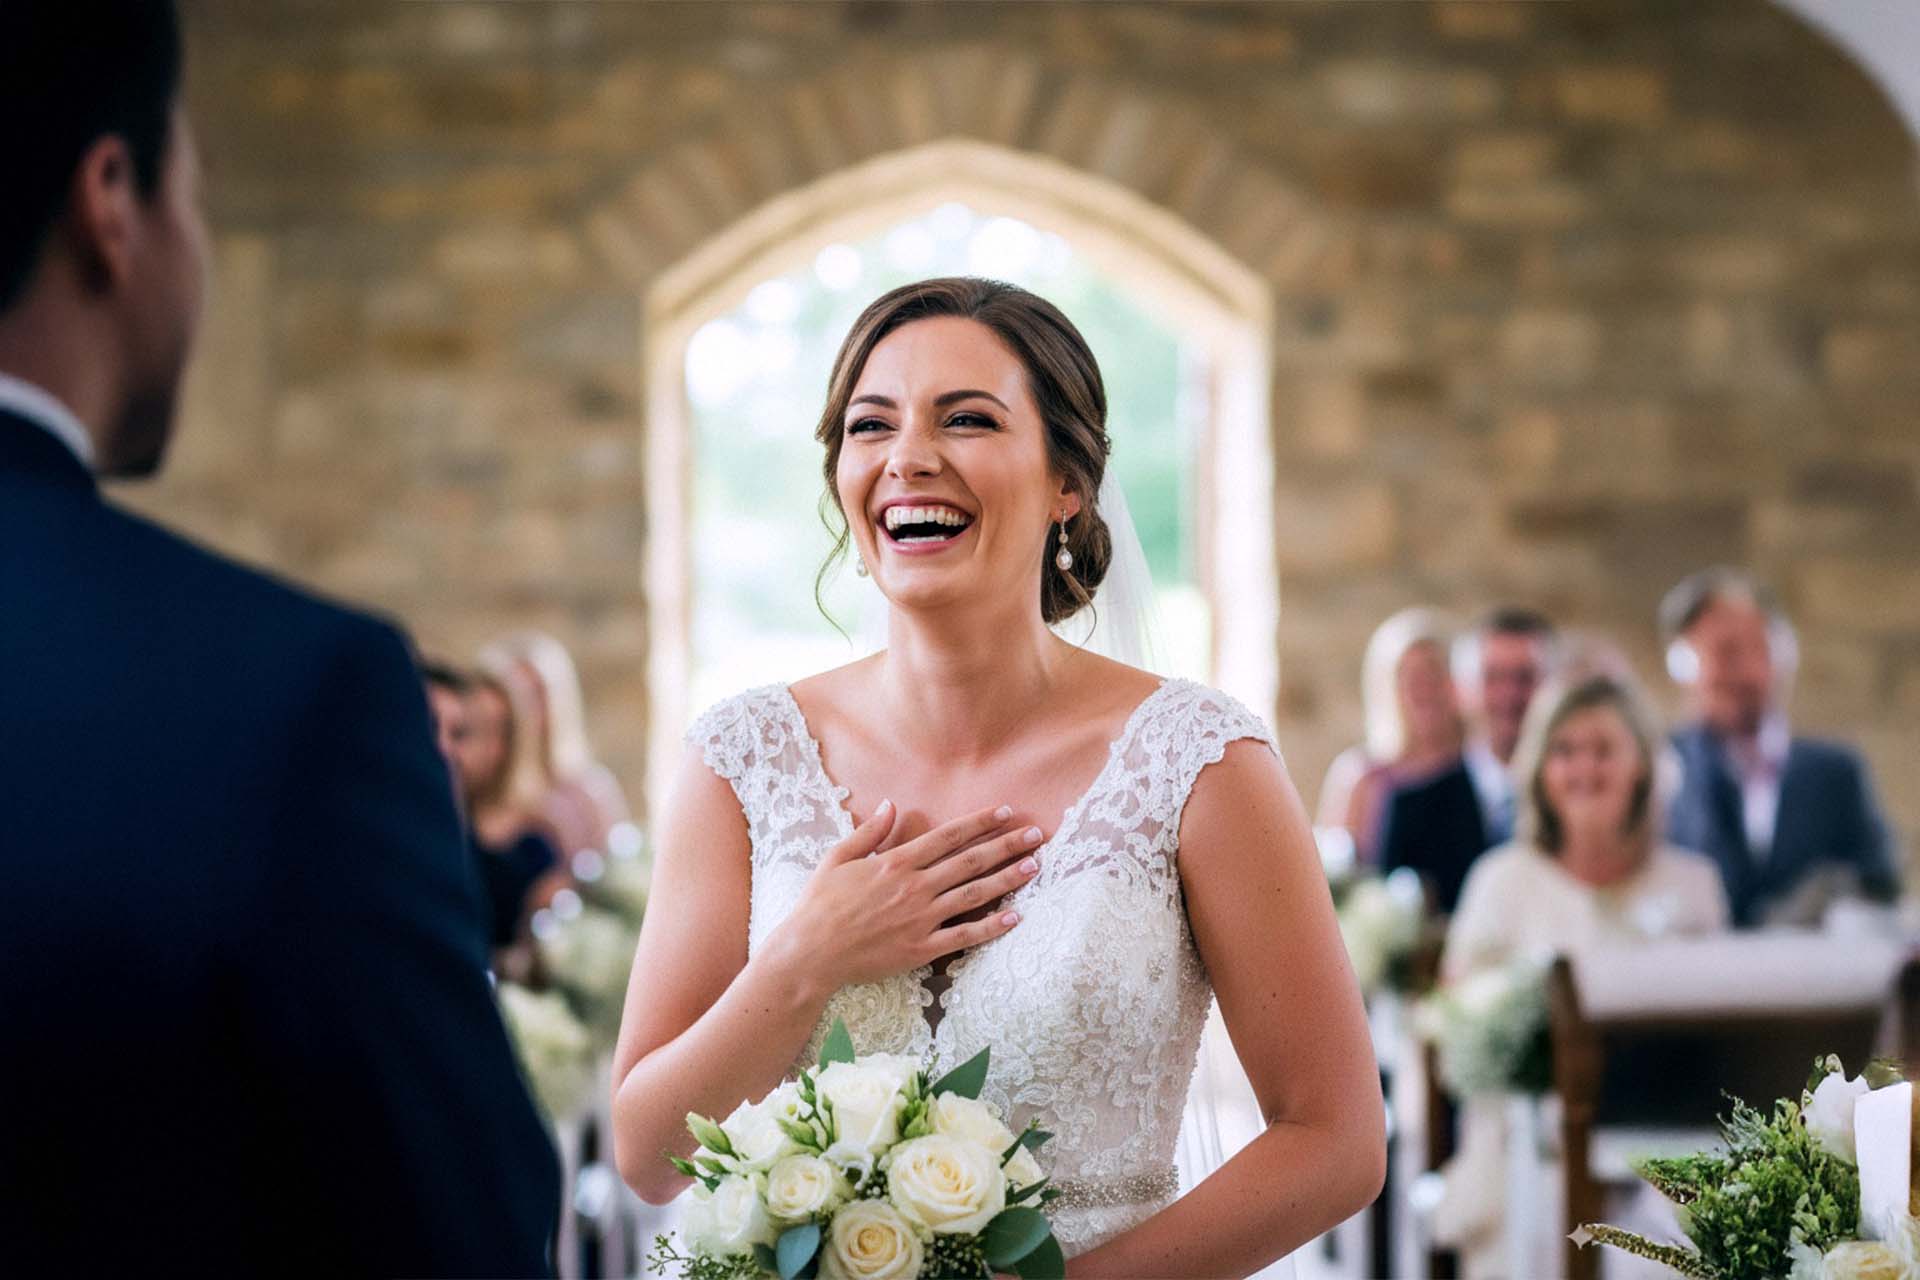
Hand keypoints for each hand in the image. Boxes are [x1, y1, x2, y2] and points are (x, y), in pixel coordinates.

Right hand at [766, 801, 1043, 990]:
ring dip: (1008, 879)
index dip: (979, 823)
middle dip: (1006, 845)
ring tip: (1035, 866)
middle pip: (971, 861)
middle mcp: (914, 887)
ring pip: (974, 895)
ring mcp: (920, 919)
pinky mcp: (921, 949)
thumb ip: (870, 832)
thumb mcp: (838, 858)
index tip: (1005, 812)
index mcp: (895, 863)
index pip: (948, 837)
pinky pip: (964, 937)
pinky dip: (991, 927)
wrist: (809, 953)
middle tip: (1037, 835)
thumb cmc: (819, 904)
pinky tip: (1015, 917)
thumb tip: (892, 805)